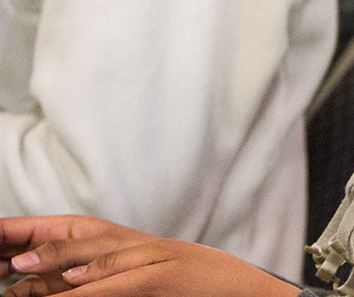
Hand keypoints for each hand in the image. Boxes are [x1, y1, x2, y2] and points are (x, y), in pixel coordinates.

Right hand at [2, 216, 154, 284]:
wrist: (170, 277)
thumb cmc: (144, 253)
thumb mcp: (102, 245)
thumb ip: (62, 252)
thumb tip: (22, 261)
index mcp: (64, 230)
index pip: (17, 229)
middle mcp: (56, 252)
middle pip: (12, 254)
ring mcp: (58, 275)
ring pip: (19, 279)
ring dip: (5, 282)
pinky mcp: (64, 292)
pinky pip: (36, 293)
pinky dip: (21, 295)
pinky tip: (10, 295)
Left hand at [2, 217, 292, 296]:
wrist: (238, 288)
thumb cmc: (183, 285)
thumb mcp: (130, 275)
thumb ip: (85, 276)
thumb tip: (36, 280)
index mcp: (112, 241)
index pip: (53, 232)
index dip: (15, 233)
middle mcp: (124, 242)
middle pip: (64, 238)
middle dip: (24, 242)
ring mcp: (144, 257)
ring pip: (89, 256)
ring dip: (53, 261)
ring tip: (19, 266)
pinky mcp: (161, 274)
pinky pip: (120, 280)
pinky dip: (95, 282)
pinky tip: (73, 286)